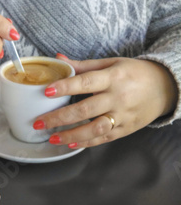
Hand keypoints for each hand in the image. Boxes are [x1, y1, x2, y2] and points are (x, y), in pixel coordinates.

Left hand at [34, 55, 177, 148]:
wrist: (164, 87)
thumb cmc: (134, 73)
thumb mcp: (111, 64)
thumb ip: (83, 66)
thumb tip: (58, 60)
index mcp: (114, 77)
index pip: (86, 82)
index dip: (65, 87)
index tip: (46, 92)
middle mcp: (118, 97)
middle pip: (85, 109)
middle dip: (59, 117)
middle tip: (39, 122)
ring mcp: (122, 116)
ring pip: (94, 129)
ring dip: (70, 135)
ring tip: (52, 138)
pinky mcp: (125, 130)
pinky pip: (103, 139)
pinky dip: (86, 143)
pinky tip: (70, 143)